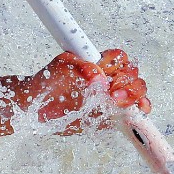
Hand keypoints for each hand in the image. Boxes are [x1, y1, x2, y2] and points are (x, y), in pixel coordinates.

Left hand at [28, 48, 150, 132]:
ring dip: (135, 96)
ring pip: (136, 92)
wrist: (35, 107)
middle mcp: (108, 79)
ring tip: (118, 102)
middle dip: (129, 83)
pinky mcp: (110, 114)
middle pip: (132, 76)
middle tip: (113, 94)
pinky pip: (131, 113)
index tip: (110, 76)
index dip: (119, 65)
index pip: (120, 59)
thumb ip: (80, 65)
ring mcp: (111, 97)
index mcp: (98, 64)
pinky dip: (138, 112)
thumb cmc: (47, 83)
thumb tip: (98, 76)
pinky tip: (137, 111)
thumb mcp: (60, 66)